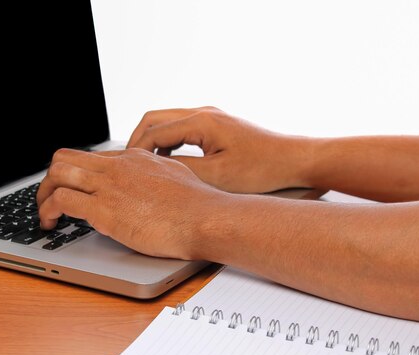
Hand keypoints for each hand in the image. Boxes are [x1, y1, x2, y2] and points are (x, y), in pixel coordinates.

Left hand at [36, 148, 227, 258]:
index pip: (92, 158)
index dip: (76, 174)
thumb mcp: (174, 178)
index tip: (73, 189)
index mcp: (135, 158)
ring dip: (42, 194)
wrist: (204, 218)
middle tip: (49, 198)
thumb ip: (154, 178)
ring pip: (57, 173)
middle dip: (51, 178)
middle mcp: (117, 166)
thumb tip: (147, 186)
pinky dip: (47, 211)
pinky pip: (61, 201)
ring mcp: (109, 185)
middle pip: (66, 158)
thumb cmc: (197, 205)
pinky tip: (50, 225)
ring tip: (44, 214)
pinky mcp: (104, 209)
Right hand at [127, 107, 313, 192]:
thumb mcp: (218, 176)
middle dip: (138, 141)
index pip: (153, 132)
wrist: (293, 160)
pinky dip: (169, 142)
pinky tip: (170, 163)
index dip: (134, 151)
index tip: (125, 169)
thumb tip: (154, 169)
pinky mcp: (217, 125)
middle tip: (129, 165)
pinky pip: (182, 128)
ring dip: (153, 141)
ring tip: (145, 166)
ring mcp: (211, 117)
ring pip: (167, 122)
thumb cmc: (263, 168)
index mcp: (201, 121)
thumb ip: (182, 170)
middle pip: (154, 119)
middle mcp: (204, 113)